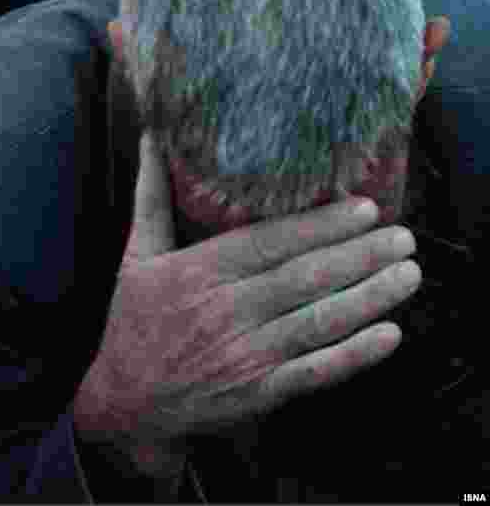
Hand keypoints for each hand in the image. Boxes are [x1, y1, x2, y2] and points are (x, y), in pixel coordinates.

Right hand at [73, 133, 418, 475]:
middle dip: (359, 255)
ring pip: (317, 321)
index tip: (364, 208)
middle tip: (402, 235)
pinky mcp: (258, 391)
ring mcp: (244, 354)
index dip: (319, 225)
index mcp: (198, 271)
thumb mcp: (136, 255)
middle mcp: (225, 309)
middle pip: (303, 277)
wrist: (127, 398)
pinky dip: (353, 355)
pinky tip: (389, 335)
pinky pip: (314, 372)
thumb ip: (150, 196)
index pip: (268, 242)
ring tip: (408, 273)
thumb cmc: (135, 320)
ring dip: (369, 297)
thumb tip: (152, 136)